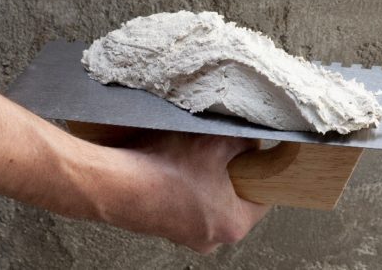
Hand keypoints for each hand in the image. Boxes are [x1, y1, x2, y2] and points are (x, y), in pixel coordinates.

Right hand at [83, 131, 269, 252]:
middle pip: (236, 200)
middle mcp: (212, 239)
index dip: (260, 171)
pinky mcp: (167, 228)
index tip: (253, 157)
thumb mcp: (217, 142)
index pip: (263, 198)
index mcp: (233, 224)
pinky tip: (172, 168)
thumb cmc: (165, 170)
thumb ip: (246, 143)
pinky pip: (186, 203)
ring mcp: (187, 236)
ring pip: (210, 201)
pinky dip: (183, 185)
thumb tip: (253, 144)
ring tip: (190, 159)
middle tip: (218, 153)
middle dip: (230, 174)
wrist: (117, 184)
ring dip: (205, 178)